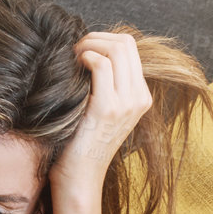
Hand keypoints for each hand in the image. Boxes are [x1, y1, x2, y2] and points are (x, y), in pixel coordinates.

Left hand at [49, 31, 152, 194]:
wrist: (79, 176)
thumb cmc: (80, 139)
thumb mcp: (99, 107)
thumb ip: (104, 83)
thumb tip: (88, 49)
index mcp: (140, 96)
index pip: (130, 47)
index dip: (103, 38)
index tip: (81, 49)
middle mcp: (139, 98)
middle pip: (126, 42)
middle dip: (96, 37)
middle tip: (74, 50)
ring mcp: (127, 103)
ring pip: (117, 49)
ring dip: (89, 44)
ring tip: (72, 57)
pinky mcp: (108, 108)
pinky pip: (101, 65)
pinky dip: (85, 57)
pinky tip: (72, 67)